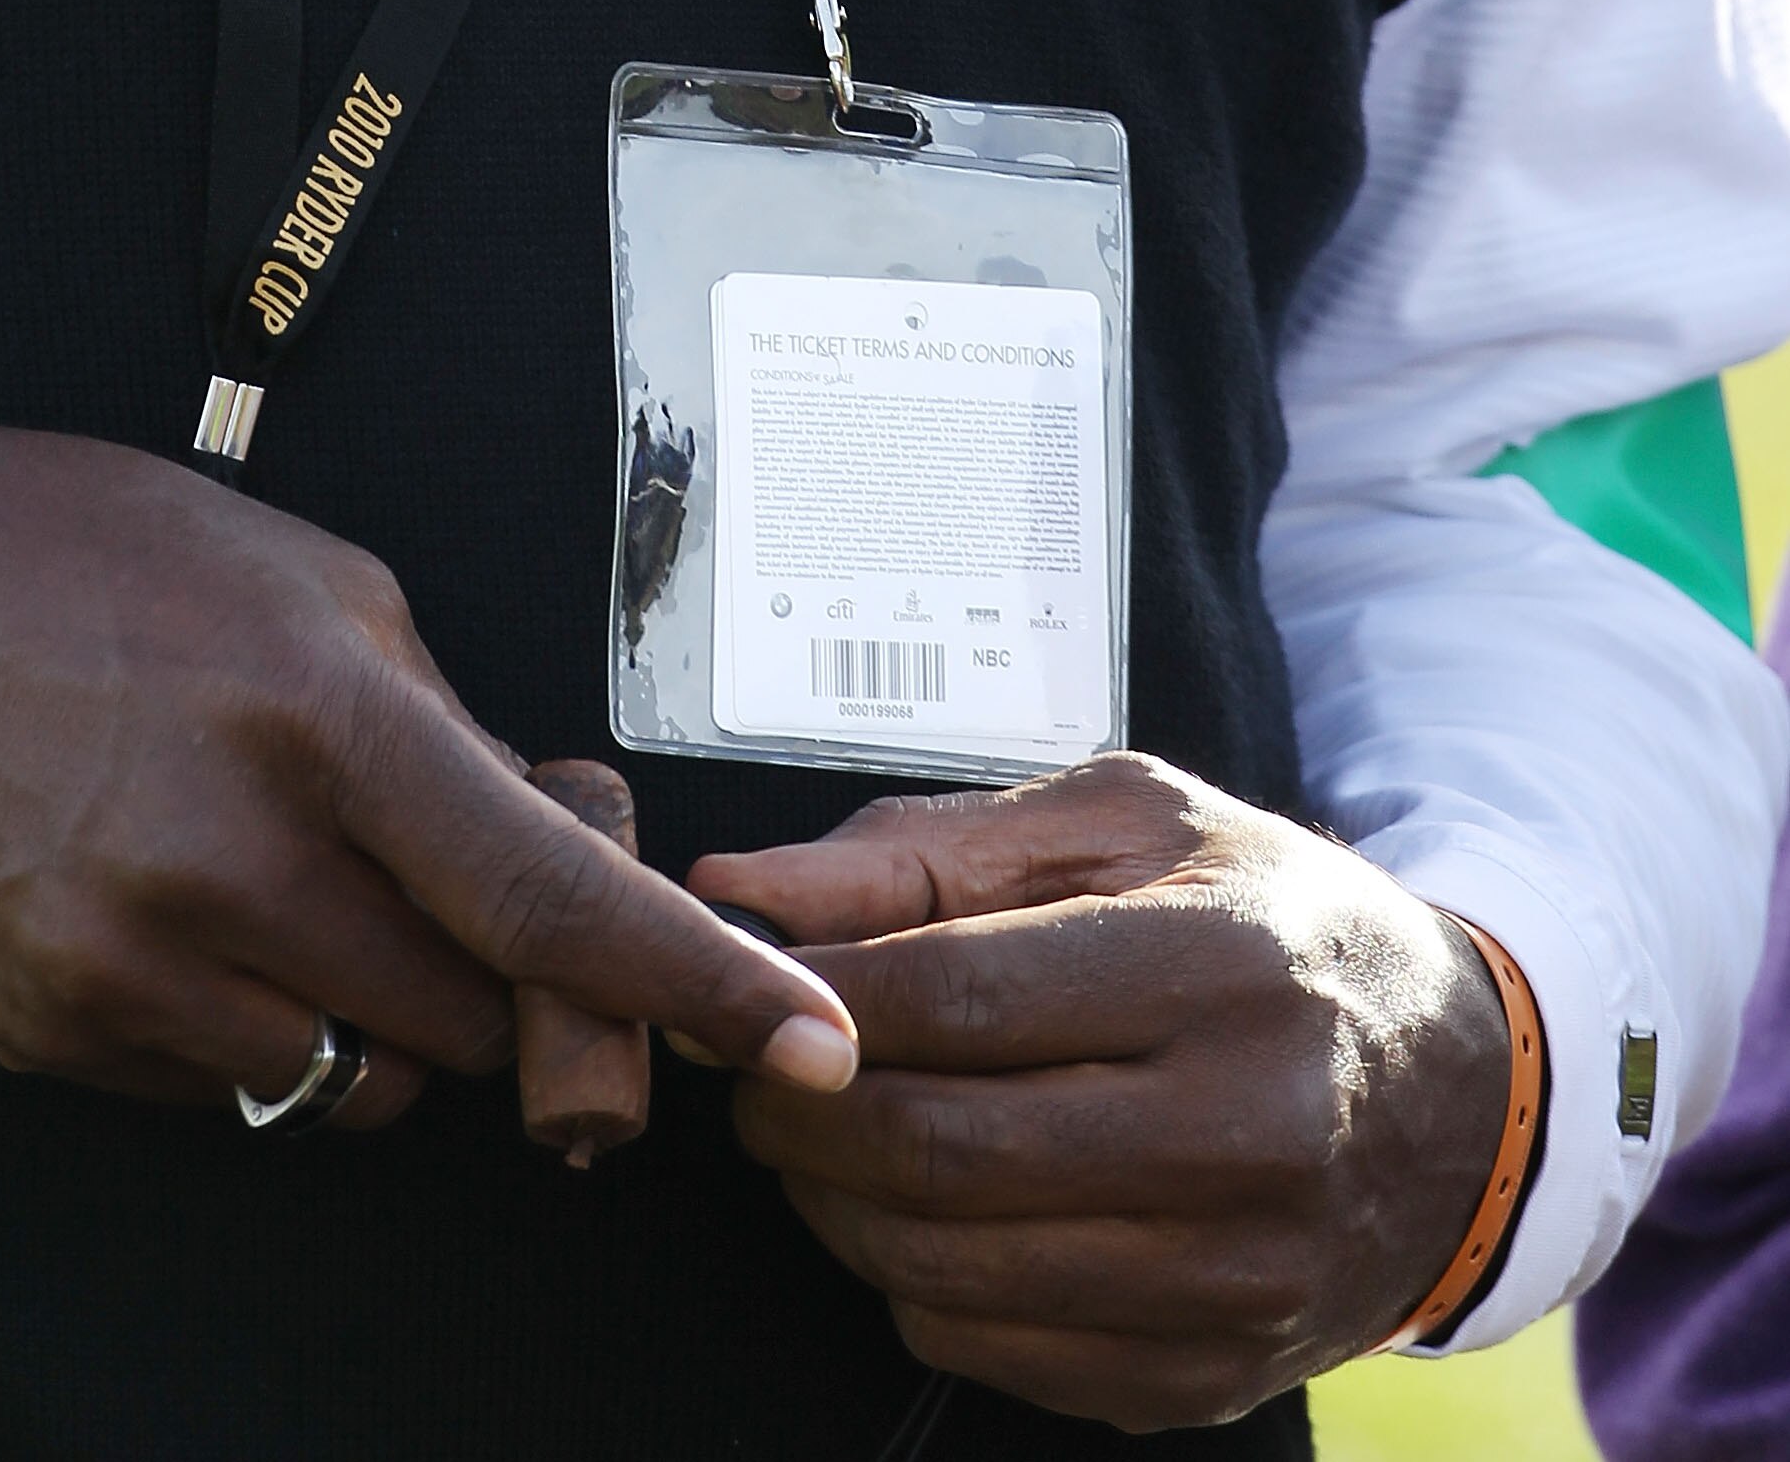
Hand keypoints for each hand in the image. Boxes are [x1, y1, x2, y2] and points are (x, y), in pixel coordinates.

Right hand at [0, 425, 858, 1130]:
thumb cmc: (102, 560)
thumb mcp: (313, 587)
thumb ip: (438, 733)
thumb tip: (552, 857)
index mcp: (324, 718)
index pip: (545, 893)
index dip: (690, 981)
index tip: (803, 1040)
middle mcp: (235, 855)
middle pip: (469, 1014)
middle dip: (489, 970)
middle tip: (426, 882)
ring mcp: (135, 959)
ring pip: (356, 1079)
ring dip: (369, 1011)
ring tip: (286, 886)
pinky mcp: (57, 1025)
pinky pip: (229, 1091)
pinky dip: (245, 1027)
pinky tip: (182, 908)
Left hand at [698, 752, 1513, 1432]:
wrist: (1457, 1095)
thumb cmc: (1265, 926)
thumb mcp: (1126, 824)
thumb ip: (925, 849)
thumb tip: (741, 887)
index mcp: (1222, 966)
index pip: (957, 996)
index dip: (815, 998)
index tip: (747, 984)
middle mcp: (1245, 1133)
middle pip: (939, 1147)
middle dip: (799, 1113)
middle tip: (759, 1070)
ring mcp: (1234, 1277)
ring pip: (948, 1268)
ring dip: (834, 1205)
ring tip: (821, 1134)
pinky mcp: (1212, 1374)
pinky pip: (997, 1353)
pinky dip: (914, 1285)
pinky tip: (919, 1212)